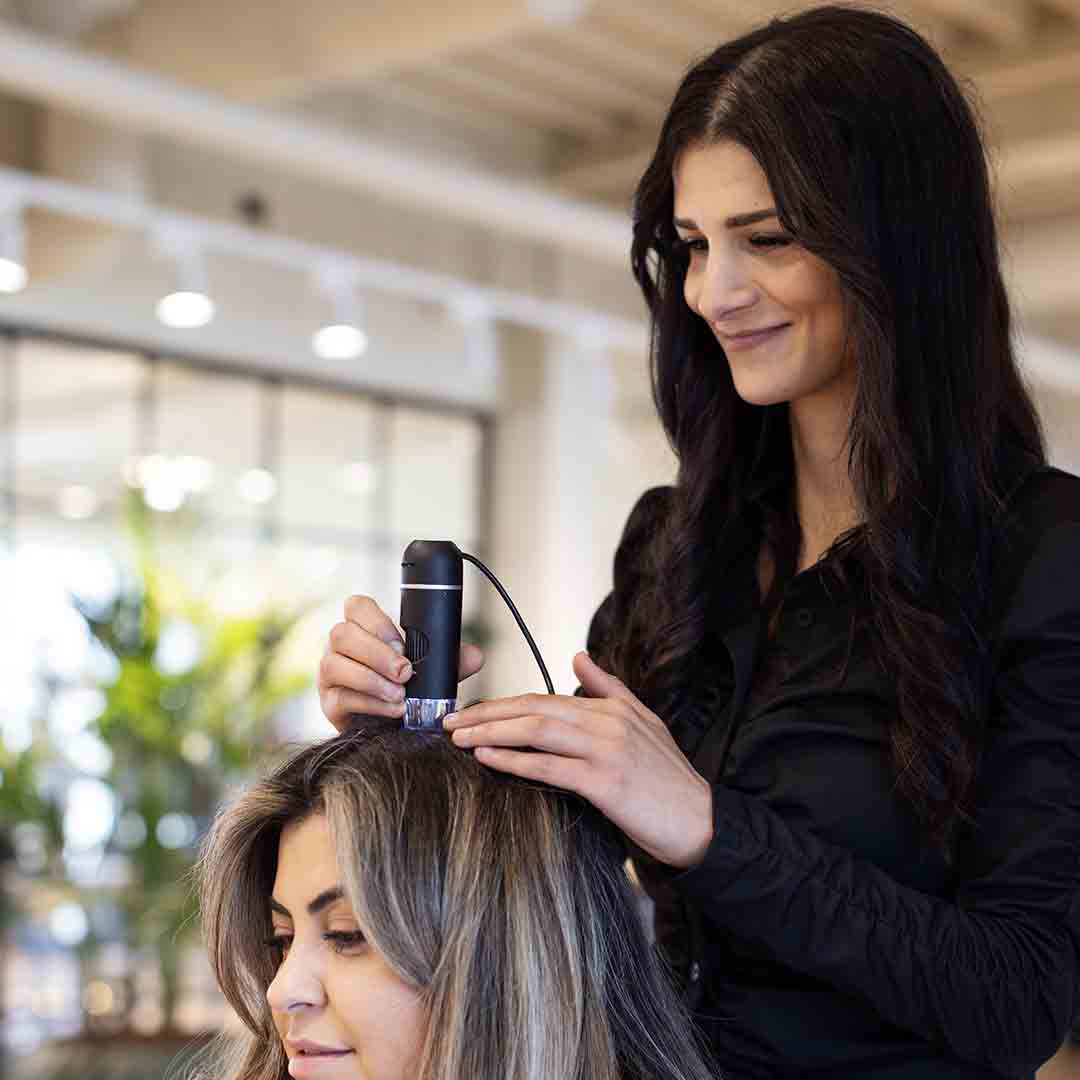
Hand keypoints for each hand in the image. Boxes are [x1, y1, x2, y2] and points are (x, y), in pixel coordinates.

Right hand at [319, 594, 484, 732]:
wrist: (391, 724)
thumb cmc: (406, 685)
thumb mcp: (430, 669)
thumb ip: (450, 659)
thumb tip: (475, 656)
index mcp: (362, 627)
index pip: (356, 606)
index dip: (376, 621)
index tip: (402, 643)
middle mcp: (339, 646)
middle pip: (342, 634)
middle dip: (377, 653)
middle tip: (406, 672)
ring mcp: (328, 674)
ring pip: (334, 664)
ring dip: (371, 680)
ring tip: (400, 695)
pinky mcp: (329, 702)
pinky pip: (341, 697)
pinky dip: (370, 704)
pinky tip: (393, 710)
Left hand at [443, 651, 713, 868]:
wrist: (701, 822)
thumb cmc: (668, 780)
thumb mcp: (644, 722)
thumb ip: (608, 688)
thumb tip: (578, 657)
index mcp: (612, 707)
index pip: (545, 698)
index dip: (504, 703)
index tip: (472, 711)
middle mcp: (607, 721)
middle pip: (534, 708)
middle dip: (487, 713)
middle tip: (451, 722)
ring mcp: (606, 750)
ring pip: (536, 731)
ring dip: (491, 732)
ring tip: (460, 738)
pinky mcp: (605, 782)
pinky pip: (548, 766)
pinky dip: (513, 760)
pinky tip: (487, 758)